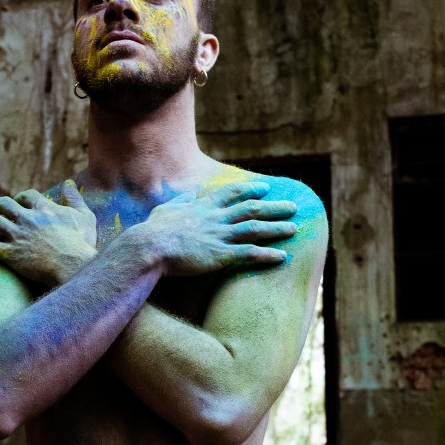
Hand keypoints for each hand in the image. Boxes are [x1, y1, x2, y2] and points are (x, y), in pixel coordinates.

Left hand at [0, 180, 96, 285]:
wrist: (73, 266)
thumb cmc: (81, 244)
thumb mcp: (84, 216)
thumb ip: (75, 199)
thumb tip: (70, 184)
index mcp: (44, 209)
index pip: (27, 196)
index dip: (21, 197)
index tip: (17, 200)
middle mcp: (27, 219)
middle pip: (5, 205)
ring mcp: (17, 236)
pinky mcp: (10, 254)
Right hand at [141, 181, 297, 276]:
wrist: (150, 246)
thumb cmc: (154, 230)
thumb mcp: (166, 209)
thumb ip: (182, 200)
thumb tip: (191, 193)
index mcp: (203, 206)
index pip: (232, 193)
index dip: (250, 189)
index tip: (265, 188)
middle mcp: (216, 218)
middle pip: (252, 209)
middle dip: (274, 207)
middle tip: (293, 206)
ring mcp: (220, 236)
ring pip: (255, 229)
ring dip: (277, 228)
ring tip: (294, 228)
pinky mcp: (220, 255)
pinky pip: (249, 253)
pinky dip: (268, 254)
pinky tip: (282, 256)